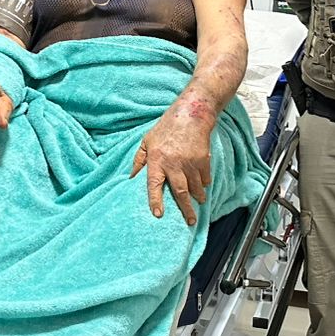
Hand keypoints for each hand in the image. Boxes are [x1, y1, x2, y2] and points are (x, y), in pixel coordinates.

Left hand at [131, 104, 214, 225]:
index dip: (155, 200)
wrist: (191, 114)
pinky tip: (203, 186)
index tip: (158, 214)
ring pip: (195, 187)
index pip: (154, 184)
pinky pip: (205, 178)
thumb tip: (130, 177)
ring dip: (197, 197)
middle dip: (186, 209)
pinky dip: (204, 184)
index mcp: (157, 159)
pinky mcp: (203, 159)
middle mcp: (173, 163)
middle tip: (190, 221)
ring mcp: (190, 162)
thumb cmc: (166, 128)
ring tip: (198, 203)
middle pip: (180, 192)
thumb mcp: (147, 141)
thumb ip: (138, 160)